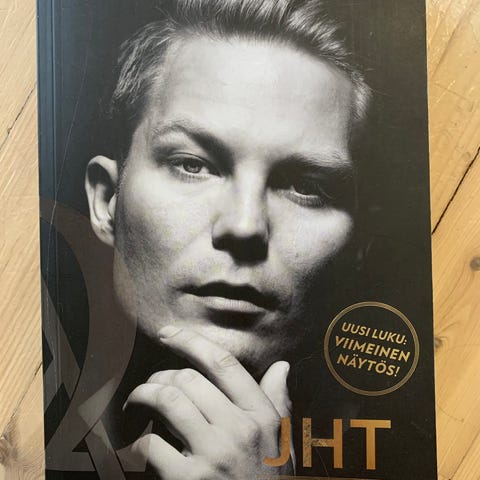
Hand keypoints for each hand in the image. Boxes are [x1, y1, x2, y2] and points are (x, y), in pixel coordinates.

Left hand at [123, 325, 292, 478]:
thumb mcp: (284, 442)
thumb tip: (282, 366)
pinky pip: (151, 445)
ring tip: (138, 401)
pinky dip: (137, 439)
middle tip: (153, 384)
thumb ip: (280, 402)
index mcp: (261, 415)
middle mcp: (238, 430)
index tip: (169, 333)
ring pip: (167, 401)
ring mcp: (213, 456)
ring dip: (144, 395)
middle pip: (188, 378)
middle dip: (161, 375)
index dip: (191, 341)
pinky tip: (137, 441)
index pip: (224, 364)